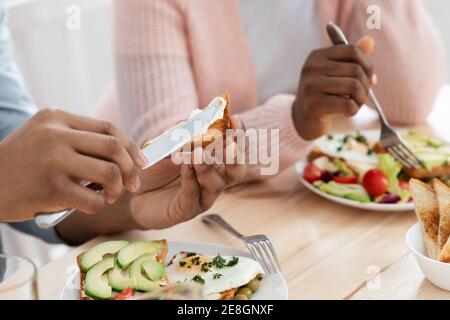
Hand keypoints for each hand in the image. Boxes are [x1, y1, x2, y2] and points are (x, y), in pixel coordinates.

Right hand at [0, 108, 145, 221]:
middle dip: (132, 168)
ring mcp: (52, 160)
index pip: (108, 128)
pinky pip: (92, 199)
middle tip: (134, 184)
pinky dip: (98, 205)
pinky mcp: (49, 188)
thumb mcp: (45, 137)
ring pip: (109, 172)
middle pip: (113, 147)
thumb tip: (124, 153)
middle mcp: (55, 135)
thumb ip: (78, 138)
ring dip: (118, 187)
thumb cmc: (22, 163)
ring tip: (111, 195)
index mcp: (57, 118)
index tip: (140, 163)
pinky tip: (91, 205)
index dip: (131, 147)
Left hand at [56, 116, 245, 242]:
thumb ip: (178, 135)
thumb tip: (190, 118)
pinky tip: (185, 165)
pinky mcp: (187, 210)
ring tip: (199, 153)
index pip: (234, 149)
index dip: (238, 134)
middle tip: (230, 143)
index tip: (235, 118)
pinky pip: (193, 195)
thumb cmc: (155, 169)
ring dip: (209, 167)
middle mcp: (214, 180)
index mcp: (214, 163)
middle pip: (236, 171)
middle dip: (236, 155)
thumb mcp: (165, 147)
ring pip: (217, 185)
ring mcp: (202, 197)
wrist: (134, 195)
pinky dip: (190, 179)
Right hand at [292, 36, 375, 140]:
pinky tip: (347, 112)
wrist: (304, 119)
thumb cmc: (324, 95)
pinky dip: (353, 110)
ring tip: (355, 104)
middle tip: (361, 95)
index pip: (352, 51)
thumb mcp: (336, 74)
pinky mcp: (314, 104)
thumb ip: (352, 58)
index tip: (369, 78)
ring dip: (361, 98)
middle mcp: (312, 68)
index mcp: (317, 56)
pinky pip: (347, 104)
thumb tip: (370, 40)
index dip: (368, 65)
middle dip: (366, 85)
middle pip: (355, 70)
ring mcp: (311, 85)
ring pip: (353, 86)